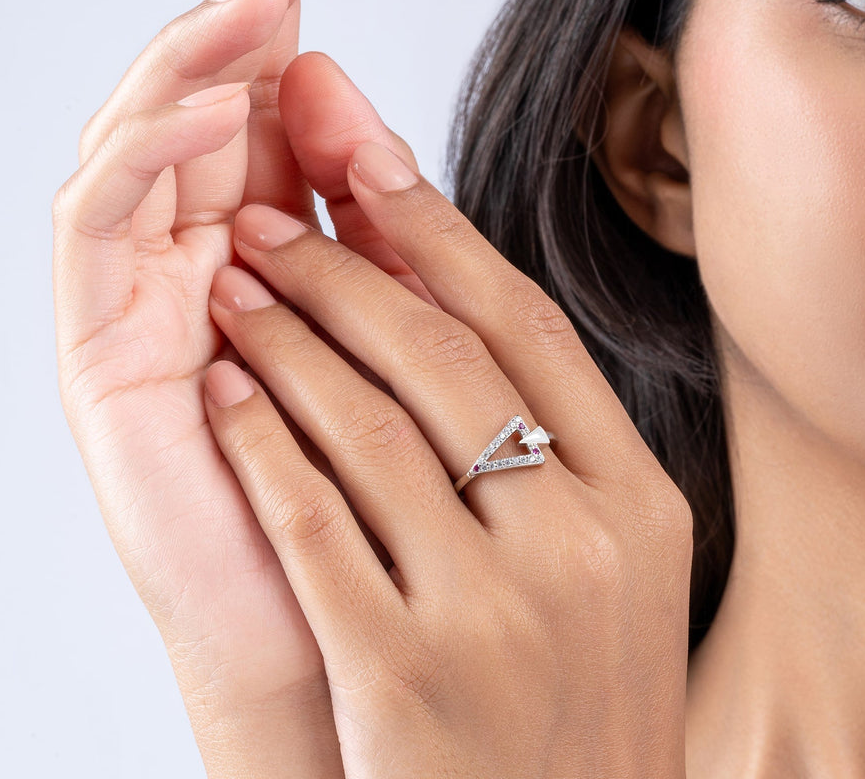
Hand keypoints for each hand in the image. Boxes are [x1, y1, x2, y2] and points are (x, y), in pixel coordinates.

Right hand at [53, 0, 415, 776]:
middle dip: (240, 2)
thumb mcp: (396, 326)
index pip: (268, 103)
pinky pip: (101, 226)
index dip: (282, 9)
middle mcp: (202, 257)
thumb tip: (356, 109)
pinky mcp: (103, 352)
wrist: (341, 630)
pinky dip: (145, 154)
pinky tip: (203, 108)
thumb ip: (376, 227)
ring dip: (196, 60)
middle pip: (205, 103)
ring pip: (148, 145)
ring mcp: (145, 299)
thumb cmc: (379, 491)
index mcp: (277, 246)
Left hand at [200, 60, 692, 778]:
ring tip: (234, 292)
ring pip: (368, 427)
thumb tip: (455, 297)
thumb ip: (551, 443)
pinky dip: (260, 445)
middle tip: (272, 223)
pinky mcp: (404, 675)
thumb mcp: (605, 565)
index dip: (440, 233)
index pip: (529, 327)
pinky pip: (312, 520)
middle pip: (443, 358)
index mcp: (638, 503)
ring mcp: (495, 613)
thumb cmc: (570, 700)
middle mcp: (580, 545)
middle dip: (342, 271)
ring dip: (287, 344)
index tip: (371, 163)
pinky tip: (226, 396)